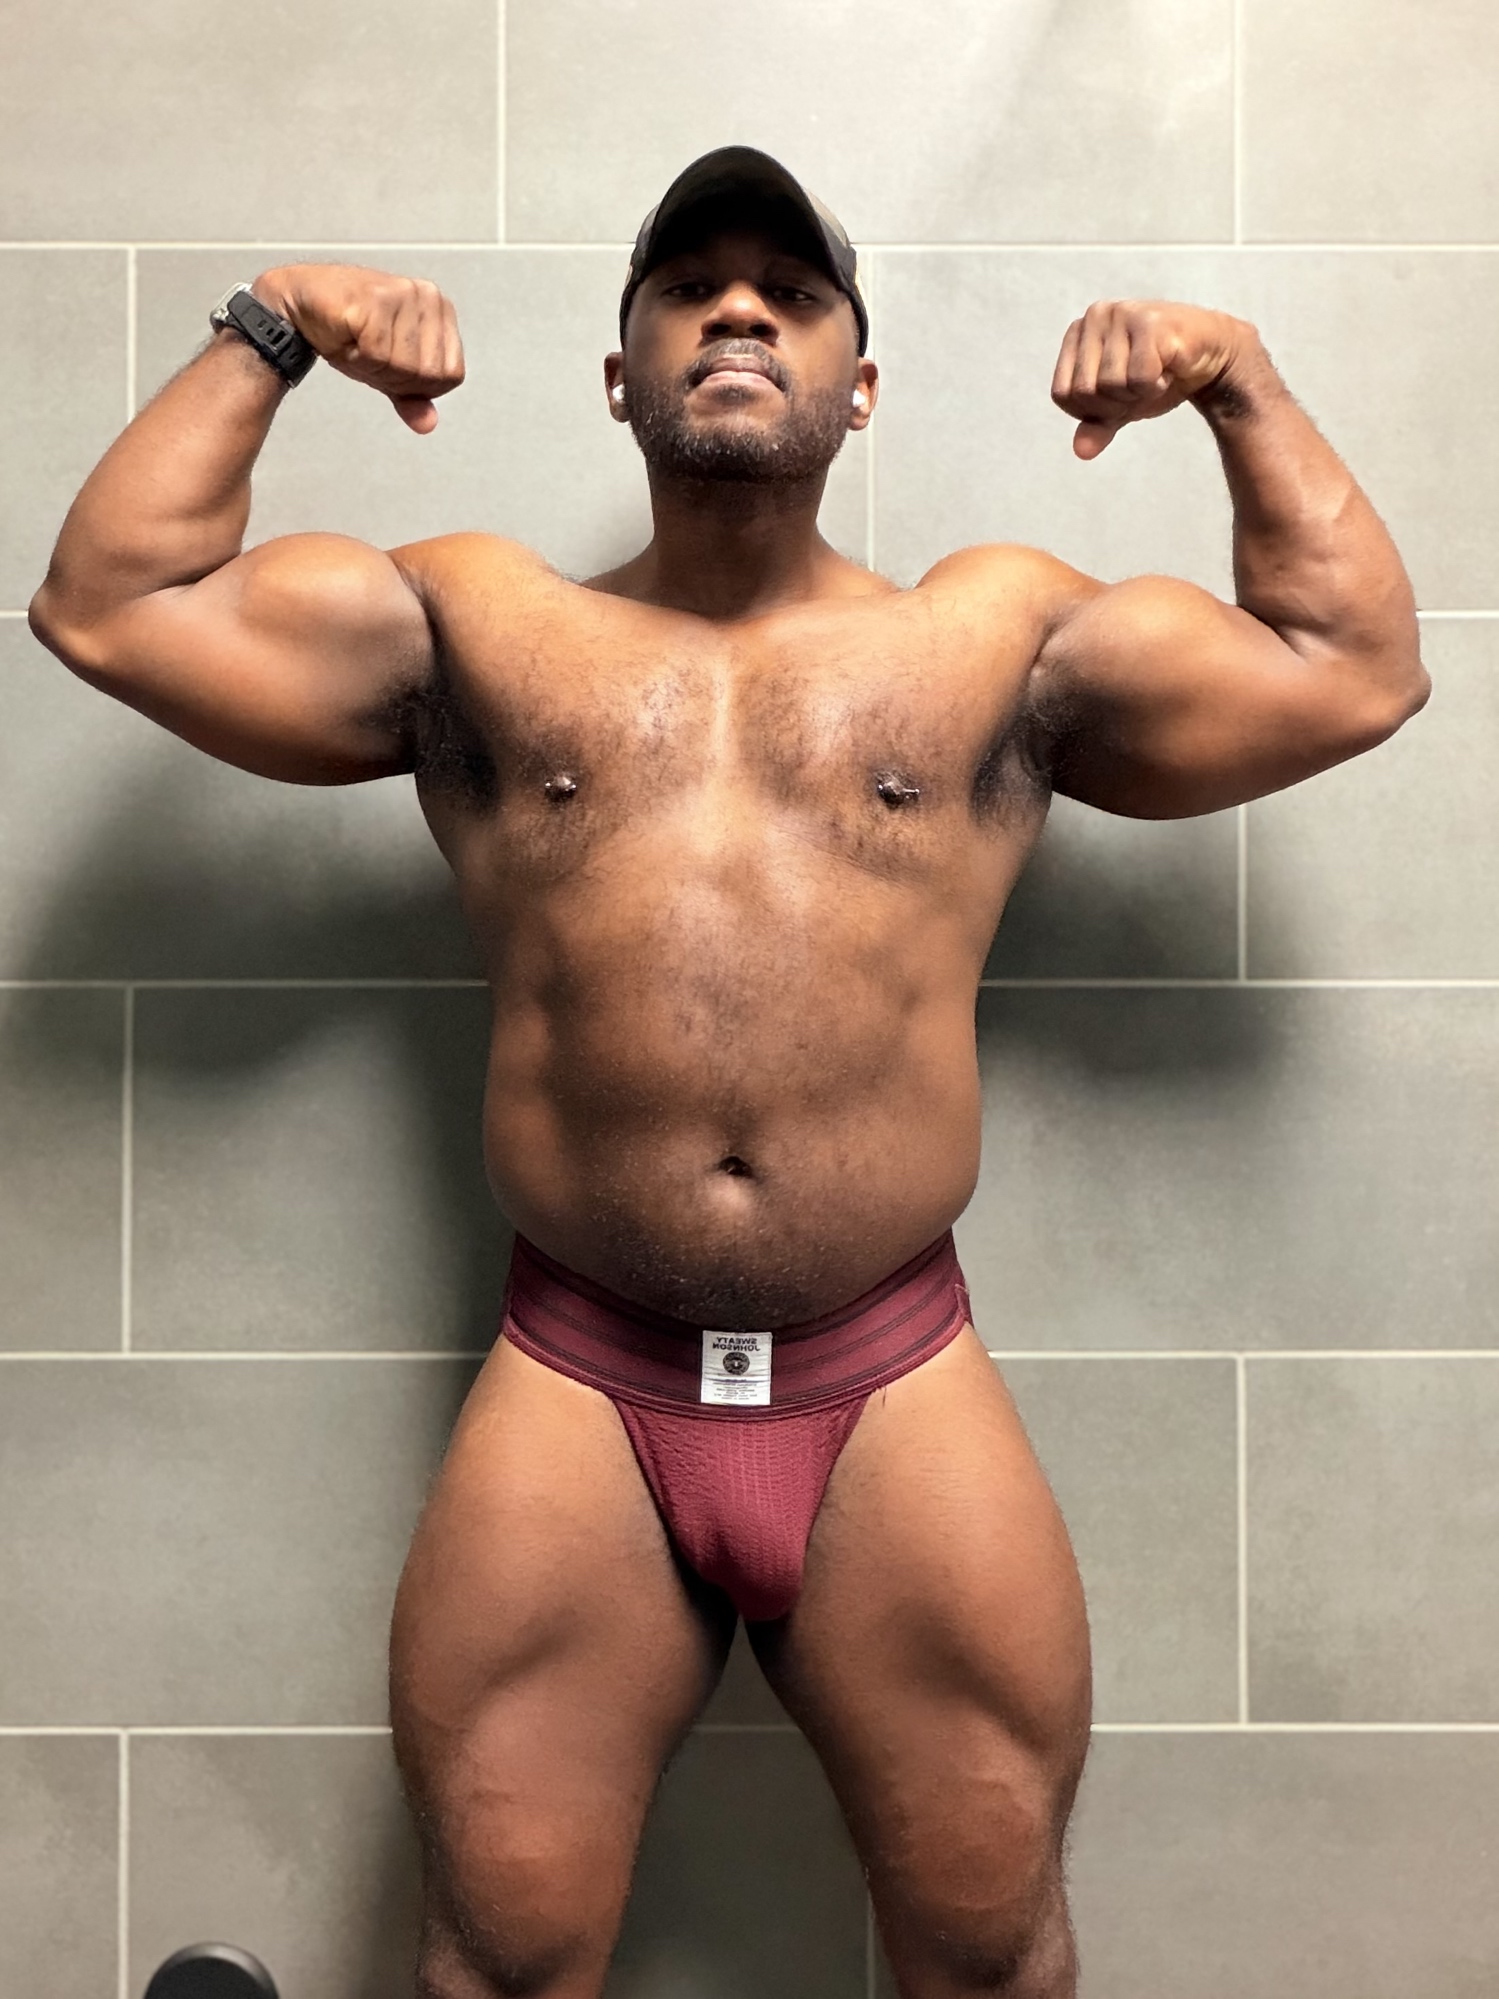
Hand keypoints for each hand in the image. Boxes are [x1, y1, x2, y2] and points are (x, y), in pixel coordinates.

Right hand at [251, 264, 465, 432]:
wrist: (302, 301)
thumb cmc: (347, 330)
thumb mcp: (387, 370)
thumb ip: (412, 396)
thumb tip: (427, 424)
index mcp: (441, 311)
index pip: (450, 376)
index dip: (417, 385)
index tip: (388, 364)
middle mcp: (428, 297)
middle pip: (429, 375)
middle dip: (394, 377)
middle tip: (368, 352)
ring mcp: (404, 295)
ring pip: (405, 366)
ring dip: (374, 367)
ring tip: (357, 341)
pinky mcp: (376, 300)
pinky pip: (378, 354)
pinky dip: (358, 357)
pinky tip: (347, 336)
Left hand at [1051, 300, 1251, 459]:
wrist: (1210, 355)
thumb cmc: (1158, 376)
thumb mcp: (1120, 406)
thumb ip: (1097, 426)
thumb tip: (1081, 451)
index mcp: (1078, 332)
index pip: (1063, 394)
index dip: (1091, 411)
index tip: (1118, 397)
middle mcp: (1095, 315)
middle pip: (1084, 392)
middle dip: (1115, 405)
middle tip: (1141, 386)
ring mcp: (1122, 314)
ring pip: (1110, 385)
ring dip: (1137, 394)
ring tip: (1155, 374)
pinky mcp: (1149, 322)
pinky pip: (1139, 378)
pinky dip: (1155, 386)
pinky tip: (1168, 369)